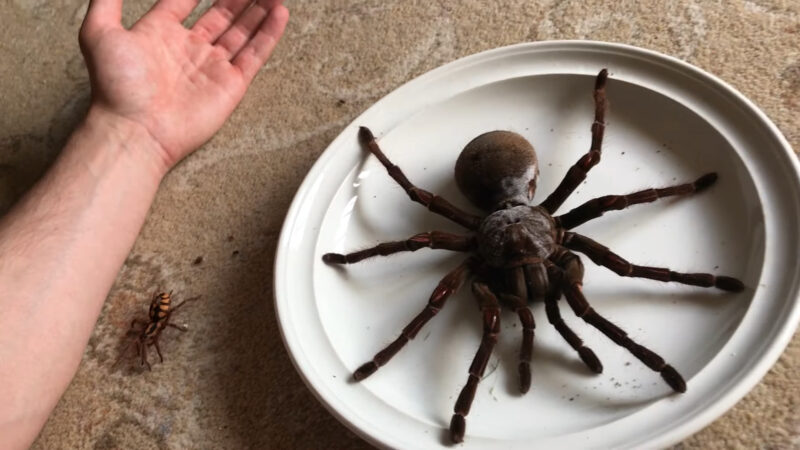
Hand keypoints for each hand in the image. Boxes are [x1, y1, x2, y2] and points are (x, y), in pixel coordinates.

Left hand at [79, 0, 288, 170]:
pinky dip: (269, 34)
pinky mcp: (231, 85)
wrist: (136, 128)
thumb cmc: (117, 87)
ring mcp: (212, 67)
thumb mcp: (98, 32)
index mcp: (161, 34)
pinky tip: (279, 14)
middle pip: (221, 15)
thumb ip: (106, 2)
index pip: (186, 2)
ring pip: (242, 31)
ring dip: (258, 10)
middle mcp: (189, 49)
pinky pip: (255, 55)